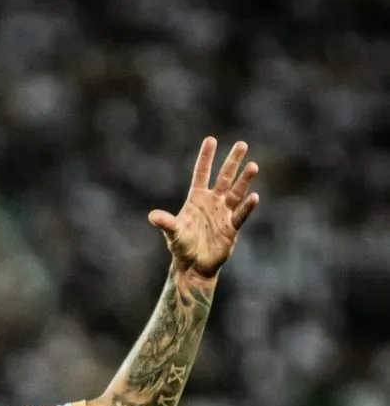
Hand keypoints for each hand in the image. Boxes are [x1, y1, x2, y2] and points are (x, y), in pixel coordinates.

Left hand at [149, 137, 259, 278]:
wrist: (194, 265)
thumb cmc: (182, 246)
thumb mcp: (173, 233)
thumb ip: (166, 223)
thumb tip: (152, 216)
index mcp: (197, 199)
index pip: (202, 173)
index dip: (206, 158)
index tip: (211, 140)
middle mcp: (213, 202)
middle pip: (224, 178)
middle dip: (232, 162)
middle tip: (241, 144)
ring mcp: (224, 214)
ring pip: (236, 193)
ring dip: (244, 181)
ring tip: (252, 166)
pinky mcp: (232, 228)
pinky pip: (240, 215)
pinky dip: (246, 207)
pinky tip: (254, 197)